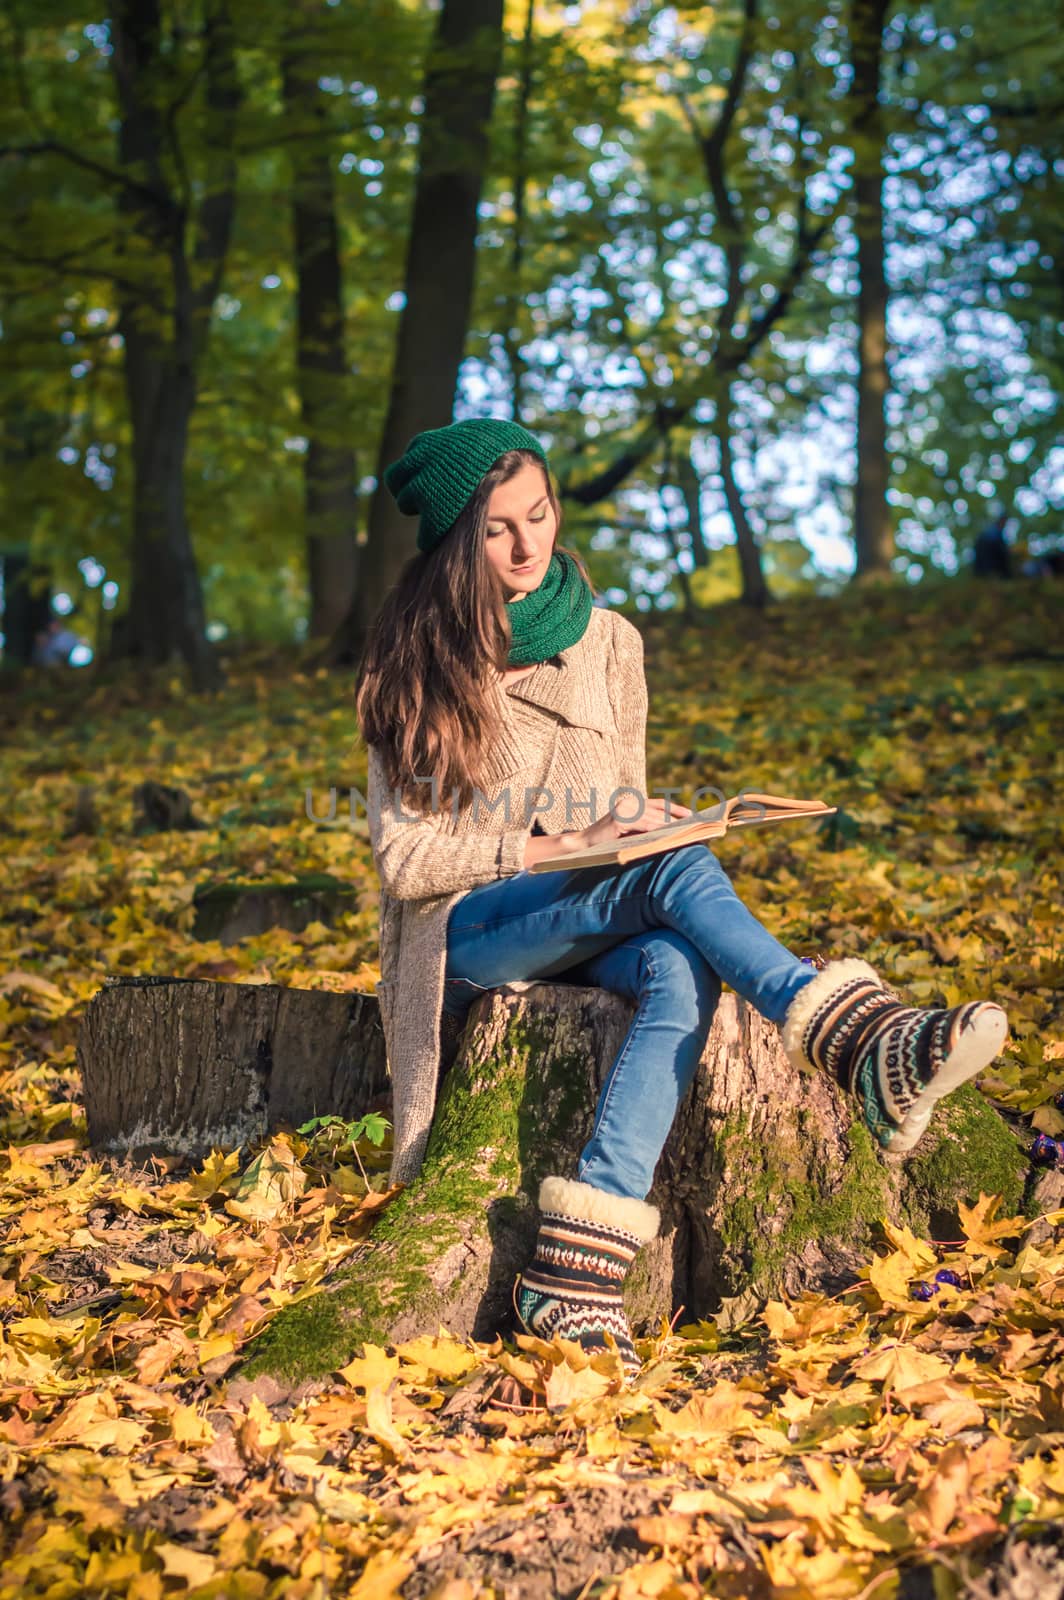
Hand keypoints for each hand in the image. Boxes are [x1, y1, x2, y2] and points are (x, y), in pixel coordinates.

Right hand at [577, 795, 693, 850]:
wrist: (582, 844)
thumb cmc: (607, 842)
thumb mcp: (630, 832)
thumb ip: (646, 829)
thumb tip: (672, 834)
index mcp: (633, 804)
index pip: (659, 804)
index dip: (677, 809)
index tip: (693, 816)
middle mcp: (629, 803)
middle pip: (659, 811)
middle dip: (678, 820)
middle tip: (694, 827)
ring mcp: (623, 810)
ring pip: (654, 818)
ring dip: (671, 826)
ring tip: (686, 833)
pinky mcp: (619, 820)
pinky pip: (643, 825)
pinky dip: (657, 831)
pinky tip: (668, 836)